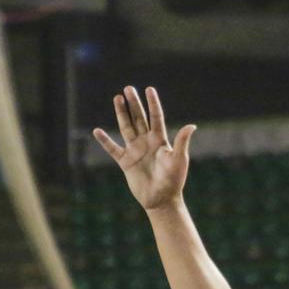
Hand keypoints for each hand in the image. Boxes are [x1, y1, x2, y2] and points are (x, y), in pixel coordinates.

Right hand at [93, 86, 196, 210]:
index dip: (153, 103)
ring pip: (126, 128)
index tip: (149, 89)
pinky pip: (113, 149)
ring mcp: (135, 151)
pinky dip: (105, 141)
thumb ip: (182, 142)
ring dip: (121, 113)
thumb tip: (192, 126)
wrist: (161, 199)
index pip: (156, 117)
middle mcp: (147, 142)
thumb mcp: (179, 159)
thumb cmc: (174, 180)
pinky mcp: (125, 162)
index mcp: (160, 140)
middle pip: (139, 118)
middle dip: (134, 103)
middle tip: (128, 88)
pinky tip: (97, 131)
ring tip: (116, 98)